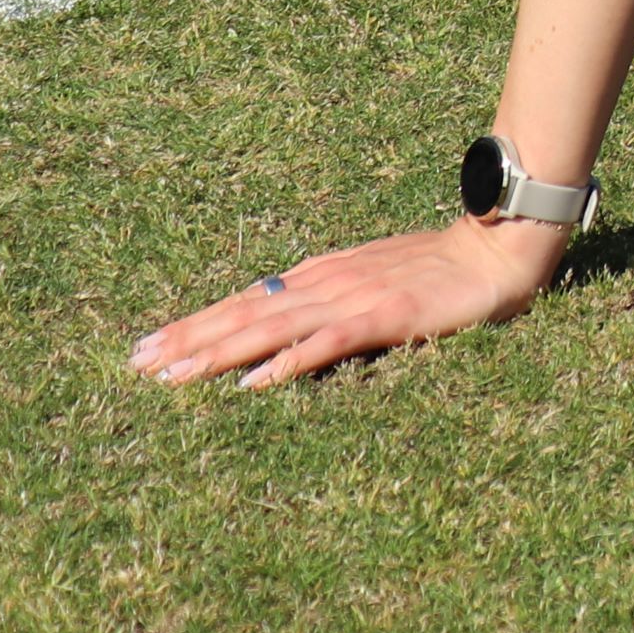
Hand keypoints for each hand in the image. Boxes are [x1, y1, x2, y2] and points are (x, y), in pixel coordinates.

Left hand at [128, 215, 563, 389]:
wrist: (498, 248)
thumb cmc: (444, 269)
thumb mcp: (376, 280)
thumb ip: (333, 300)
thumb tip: (283, 328)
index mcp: (323, 274)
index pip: (246, 300)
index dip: (195, 323)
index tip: (149, 345)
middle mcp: (327, 282)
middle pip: (244, 311)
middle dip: (187, 339)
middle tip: (135, 363)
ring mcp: (354, 299)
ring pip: (271, 328)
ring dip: (217, 352)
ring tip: (172, 375)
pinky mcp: (385, 316)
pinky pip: (326, 344)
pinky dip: (287, 363)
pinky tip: (254, 384)